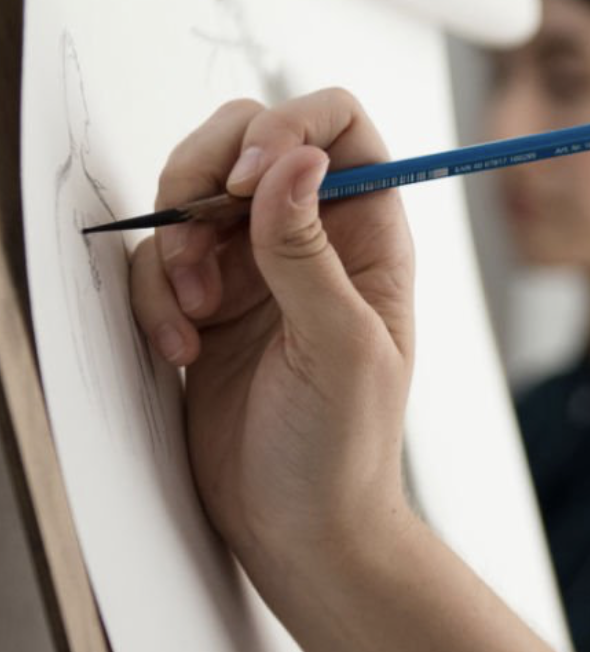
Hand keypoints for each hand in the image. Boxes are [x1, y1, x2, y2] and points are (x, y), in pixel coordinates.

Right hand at [130, 89, 415, 583]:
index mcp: (371, 235)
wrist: (301, 527)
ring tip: (194, 315)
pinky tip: (179, 351)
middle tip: (197, 225)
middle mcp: (315, 239)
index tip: (252, 173)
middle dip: (207, 173)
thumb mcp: (339, 345)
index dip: (292, 124)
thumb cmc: (344, 447)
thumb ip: (307, 252)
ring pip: (193, 197)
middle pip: (250, 140)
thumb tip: (295, 160)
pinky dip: (155, 297)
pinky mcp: (205, 304)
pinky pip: (160, 260)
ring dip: (176, 244)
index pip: (342, 129)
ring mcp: (256, 269)